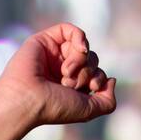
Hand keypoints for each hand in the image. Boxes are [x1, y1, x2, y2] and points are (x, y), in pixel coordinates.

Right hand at [0, 21, 115, 125]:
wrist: (28, 99)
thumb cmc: (55, 107)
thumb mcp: (90, 110)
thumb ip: (108, 101)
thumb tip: (112, 79)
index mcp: (72, 85)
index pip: (97, 73)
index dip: (99, 78)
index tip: (90, 88)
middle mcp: (63, 69)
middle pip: (91, 59)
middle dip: (88, 71)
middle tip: (70, 84)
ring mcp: (54, 54)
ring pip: (82, 47)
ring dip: (81, 60)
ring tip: (65, 73)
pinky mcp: (44, 40)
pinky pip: (70, 30)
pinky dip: (79, 37)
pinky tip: (79, 49)